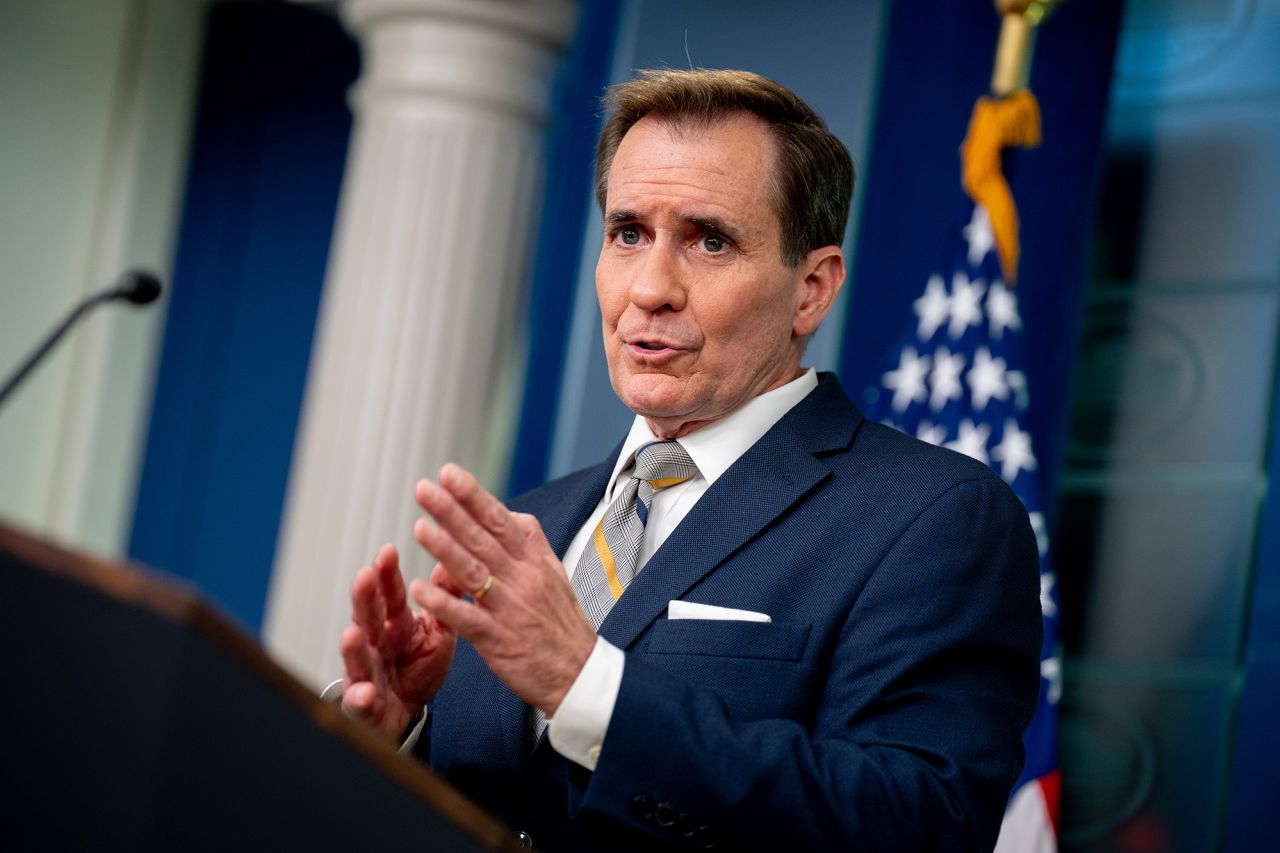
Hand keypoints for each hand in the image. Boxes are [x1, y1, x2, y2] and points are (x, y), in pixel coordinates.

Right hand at [340, 543, 455, 740]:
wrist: (407, 712)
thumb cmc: (418, 668)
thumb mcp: (437, 632)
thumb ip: (444, 600)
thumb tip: (452, 561)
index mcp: (396, 624)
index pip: (390, 595)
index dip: (387, 574)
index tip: (388, 550)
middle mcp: (375, 644)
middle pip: (367, 618)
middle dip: (364, 598)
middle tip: (364, 576)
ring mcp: (365, 673)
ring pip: (356, 657)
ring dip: (353, 647)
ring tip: (353, 633)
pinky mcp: (363, 705)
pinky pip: (360, 702)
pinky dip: (360, 698)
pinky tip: (364, 693)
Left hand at [409, 463, 595, 715]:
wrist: (579, 673)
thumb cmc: (561, 623)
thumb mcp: (553, 573)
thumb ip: (530, 542)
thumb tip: (508, 513)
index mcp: (533, 560)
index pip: (500, 519)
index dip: (473, 496)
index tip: (449, 473)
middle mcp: (522, 579)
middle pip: (482, 539)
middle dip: (451, 511)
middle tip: (423, 488)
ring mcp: (510, 609)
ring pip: (473, 572)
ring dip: (444, 549)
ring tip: (419, 527)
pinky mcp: (499, 640)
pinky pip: (467, 618)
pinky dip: (443, 603)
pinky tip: (419, 589)